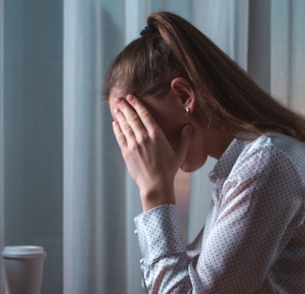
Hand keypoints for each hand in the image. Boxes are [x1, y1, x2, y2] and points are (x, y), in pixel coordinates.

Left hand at [112, 95, 190, 210]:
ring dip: (120, 115)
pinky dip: (117, 128)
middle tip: (120, 98)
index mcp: (157, 134)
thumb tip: (189, 127)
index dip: (137, 104)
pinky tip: (115, 123)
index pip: (145, 114)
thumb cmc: (169, 170)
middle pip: (132, 117)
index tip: (132, 97)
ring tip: (116, 107)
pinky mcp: (127, 153)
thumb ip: (185, 138)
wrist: (156, 184)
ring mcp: (134, 144)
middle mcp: (144, 137)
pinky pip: (120, 137)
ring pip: (125, 125)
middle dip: (125, 106)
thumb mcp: (180, 153)